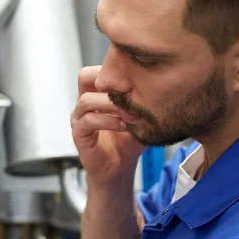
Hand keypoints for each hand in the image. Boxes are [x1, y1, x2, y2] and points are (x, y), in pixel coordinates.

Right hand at [71, 65, 145, 184]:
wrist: (119, 168)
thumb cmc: (128, 141)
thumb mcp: (139, 116)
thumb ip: (141, 100)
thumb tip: (160, 84)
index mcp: (97, 94)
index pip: (97, 70)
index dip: (113, 69)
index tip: (136, 79)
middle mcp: (85, 103)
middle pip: (84, 76)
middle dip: (107, 82)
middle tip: (128, 91)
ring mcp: (79, 118)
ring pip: (86, 100)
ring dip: (110, 104)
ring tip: (129, 113)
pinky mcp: (79, 134)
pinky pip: (88, 121)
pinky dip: (108, 121)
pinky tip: (123, 126)